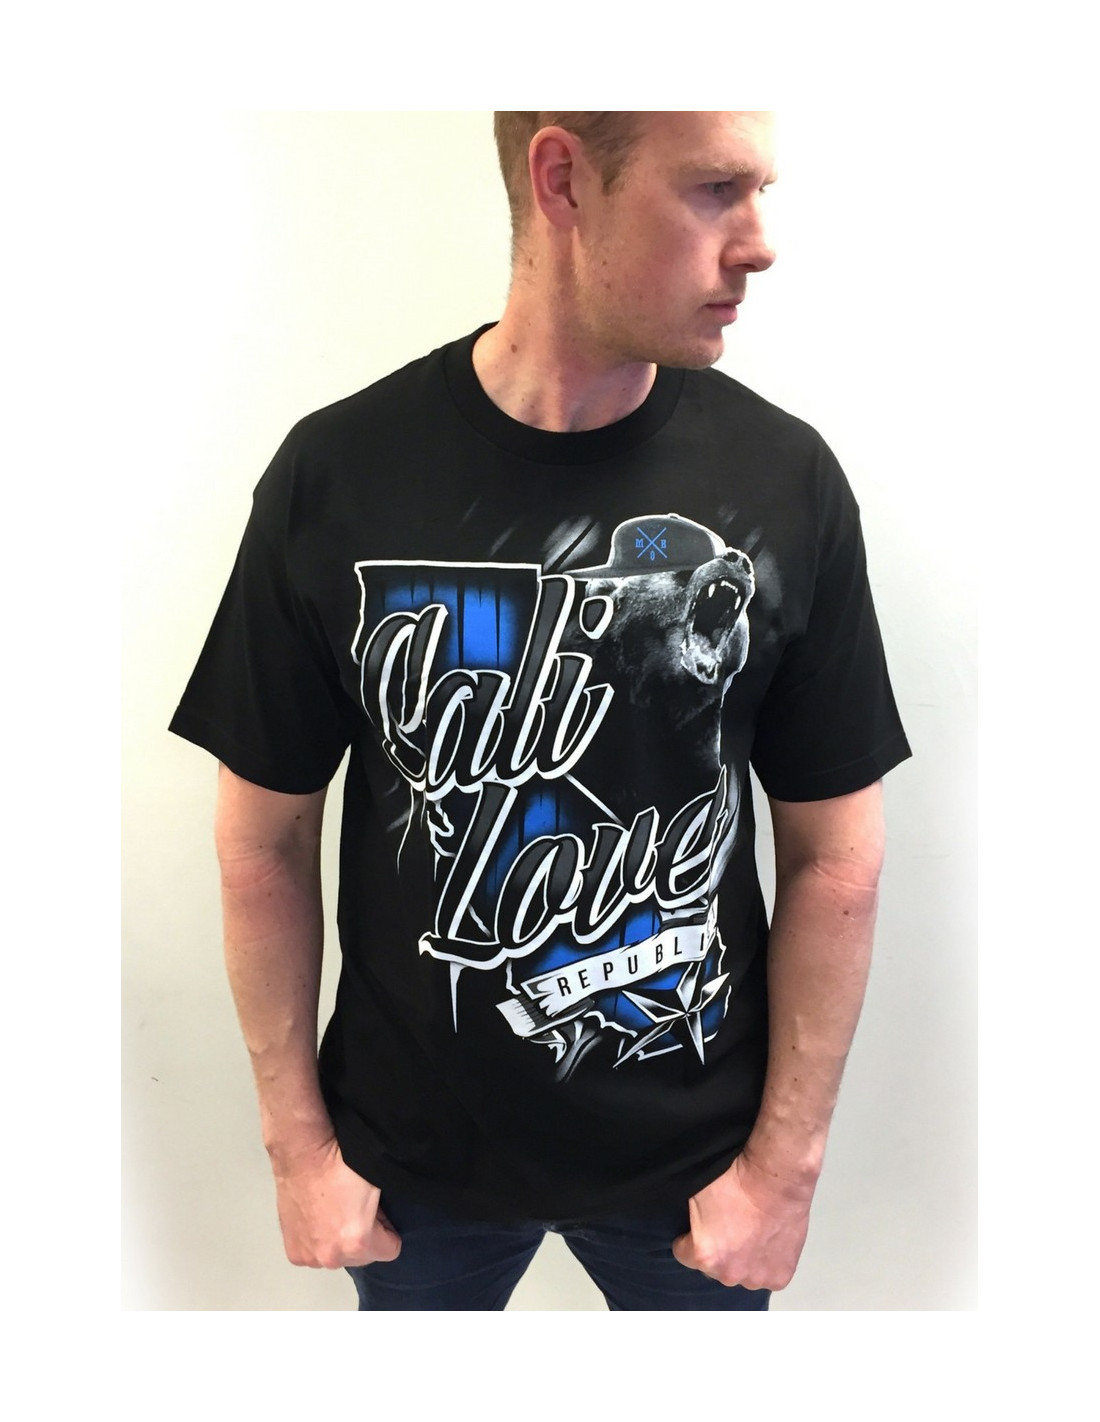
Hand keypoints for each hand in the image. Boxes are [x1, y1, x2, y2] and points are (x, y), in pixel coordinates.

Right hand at [271, 1135, 401, 1268]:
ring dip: (338, 1242)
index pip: (391, 1250)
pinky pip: (316, 1254)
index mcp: (358, 1242)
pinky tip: (316, 1219)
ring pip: (338, 1257)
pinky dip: (318, 1241)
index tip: (378, 1215)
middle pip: (363, 1258)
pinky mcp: (294, 1253)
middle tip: (353, 1210)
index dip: (388, 1229)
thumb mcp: (377, 1188)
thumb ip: (385, 1217)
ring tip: (332, 1213)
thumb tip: (382, 1225)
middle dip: (363, 1238)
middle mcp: (333, 1257)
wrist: (303, 1156)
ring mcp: (310, 1257)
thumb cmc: (341, 1166)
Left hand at [672, 1153, 813, 1290]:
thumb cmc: (736, 1182)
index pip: (683, 1253)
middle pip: (715, 1267)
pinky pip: (767, 1274)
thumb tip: (688, 1230)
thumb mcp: (695, 1197)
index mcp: (705, 1256)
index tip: (699, 1227)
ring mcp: (757, 1278)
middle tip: (731, 1227)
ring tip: (754, 1233)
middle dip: (719, 1252)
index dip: (688, 1238)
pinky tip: (770, 1239)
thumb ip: (689, 1224)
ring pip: (742, 1273)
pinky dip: (768, 1262)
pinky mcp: (780, 1277)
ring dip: (745, 1260)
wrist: (776, 1180)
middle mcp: (729, 1274)